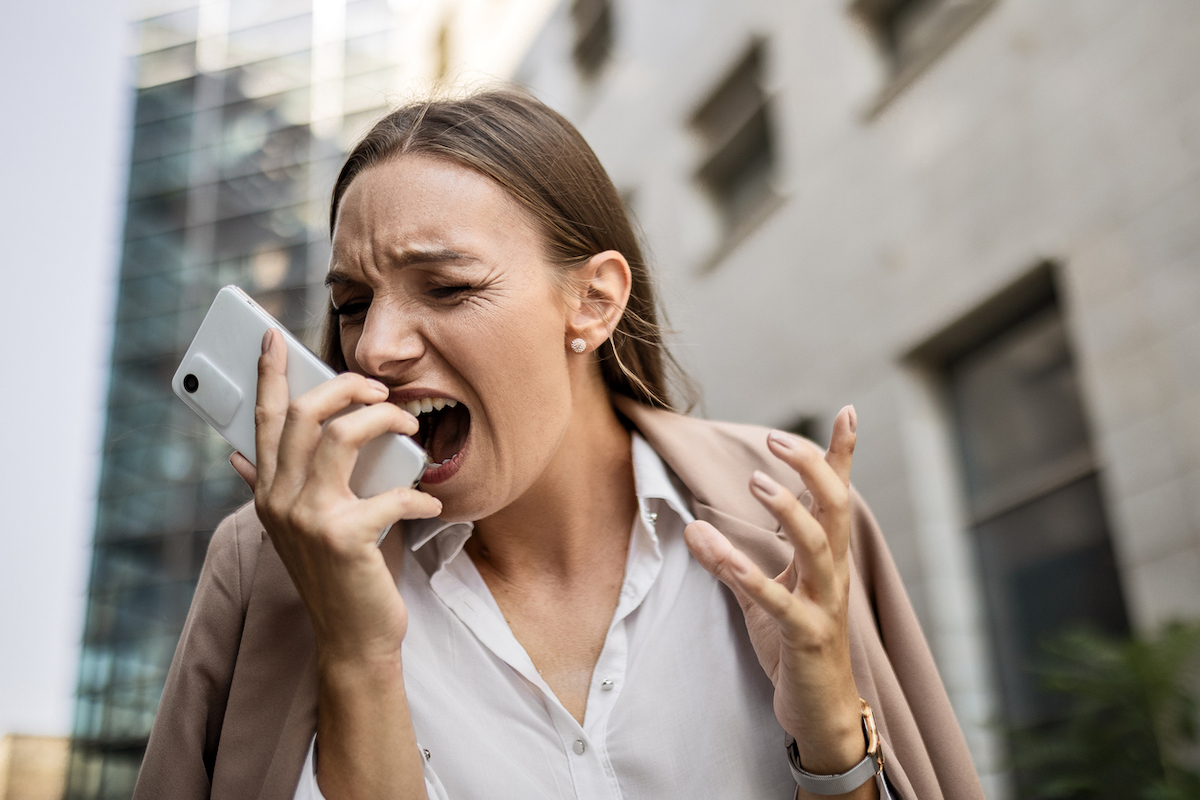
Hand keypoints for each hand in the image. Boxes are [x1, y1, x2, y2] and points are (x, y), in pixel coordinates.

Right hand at [230, 329, 441, 663]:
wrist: (354, 638)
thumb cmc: (340, 574)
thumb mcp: (300, 527)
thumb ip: (276, 487)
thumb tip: (241, 456)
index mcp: (270, 492)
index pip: (263, 419)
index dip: (270, 374)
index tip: (274, 336)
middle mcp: (281, 501)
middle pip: (303, 414)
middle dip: (344, 385)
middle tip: (378, 389)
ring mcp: (309, 519)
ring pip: (340, 436)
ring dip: (382, 421)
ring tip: (408, 427)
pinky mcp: (344, 538)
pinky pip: (390, 492)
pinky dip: (418, 493)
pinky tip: (429, 502)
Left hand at [685, 406, 870, 789]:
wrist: (823, 715)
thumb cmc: (796, 649)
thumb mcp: (765, 597)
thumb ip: (734, 561)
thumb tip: (693, 527)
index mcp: (827, 560)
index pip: (839, 498)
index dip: (843, 456)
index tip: (847, 411)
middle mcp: (834, 576)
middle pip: (837, 509)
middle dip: (812, 469)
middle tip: (775, 438)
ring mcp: (825, 606)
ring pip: (819, 546)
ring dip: (789, 511)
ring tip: (756, 482)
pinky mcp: (808, 637)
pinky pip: (781, 601)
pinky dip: (748, 573)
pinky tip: (715, 549)